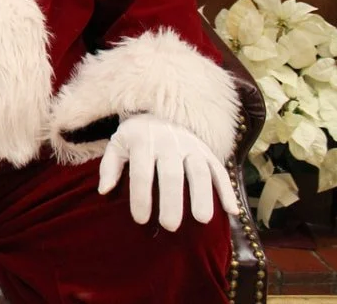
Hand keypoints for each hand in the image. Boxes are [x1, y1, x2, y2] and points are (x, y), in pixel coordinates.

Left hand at [98, 114, 238, 231]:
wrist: (161, 110)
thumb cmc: (136, 135)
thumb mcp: (117, 143)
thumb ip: (109, 166)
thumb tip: (104, 190)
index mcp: (142, 141)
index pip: (141, 173)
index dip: (141, 197)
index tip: (141, 220)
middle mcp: (168, 142)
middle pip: (171, 174)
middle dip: (171, 201)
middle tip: (170, 226)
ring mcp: (191, 145)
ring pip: (199, 171)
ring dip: (202, 195)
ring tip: (202, 219)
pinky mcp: (207, 150)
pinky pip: (219, 169)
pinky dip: (227, 189)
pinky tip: (232, 210)